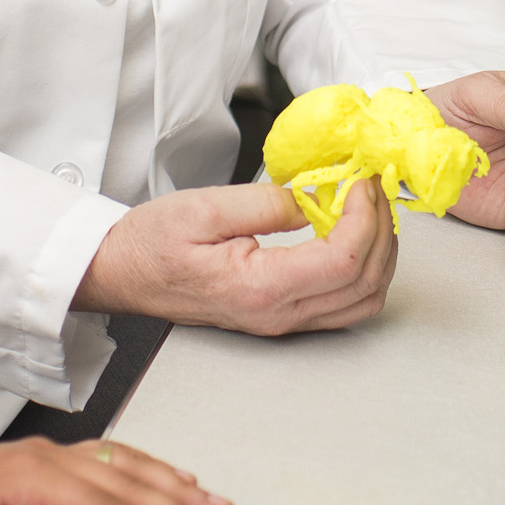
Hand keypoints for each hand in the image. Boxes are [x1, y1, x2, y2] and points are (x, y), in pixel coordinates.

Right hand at [72, 179, 396, 334]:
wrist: (123, 273)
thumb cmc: (151, 243)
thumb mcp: (204, 206)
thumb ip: (266, 202)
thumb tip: (315, 195)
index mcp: (259, 288)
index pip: (342, 261)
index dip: (365, 218)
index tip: (360, 182)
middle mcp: (277, 315)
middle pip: (364, 285)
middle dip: (382, 230)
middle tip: (372, 187)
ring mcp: (282, 322)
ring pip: (362, 301)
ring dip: (379, 254)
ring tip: (368, 208)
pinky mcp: (281, 317)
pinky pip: (344, 304)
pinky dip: (363, 269)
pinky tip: (351, 234)